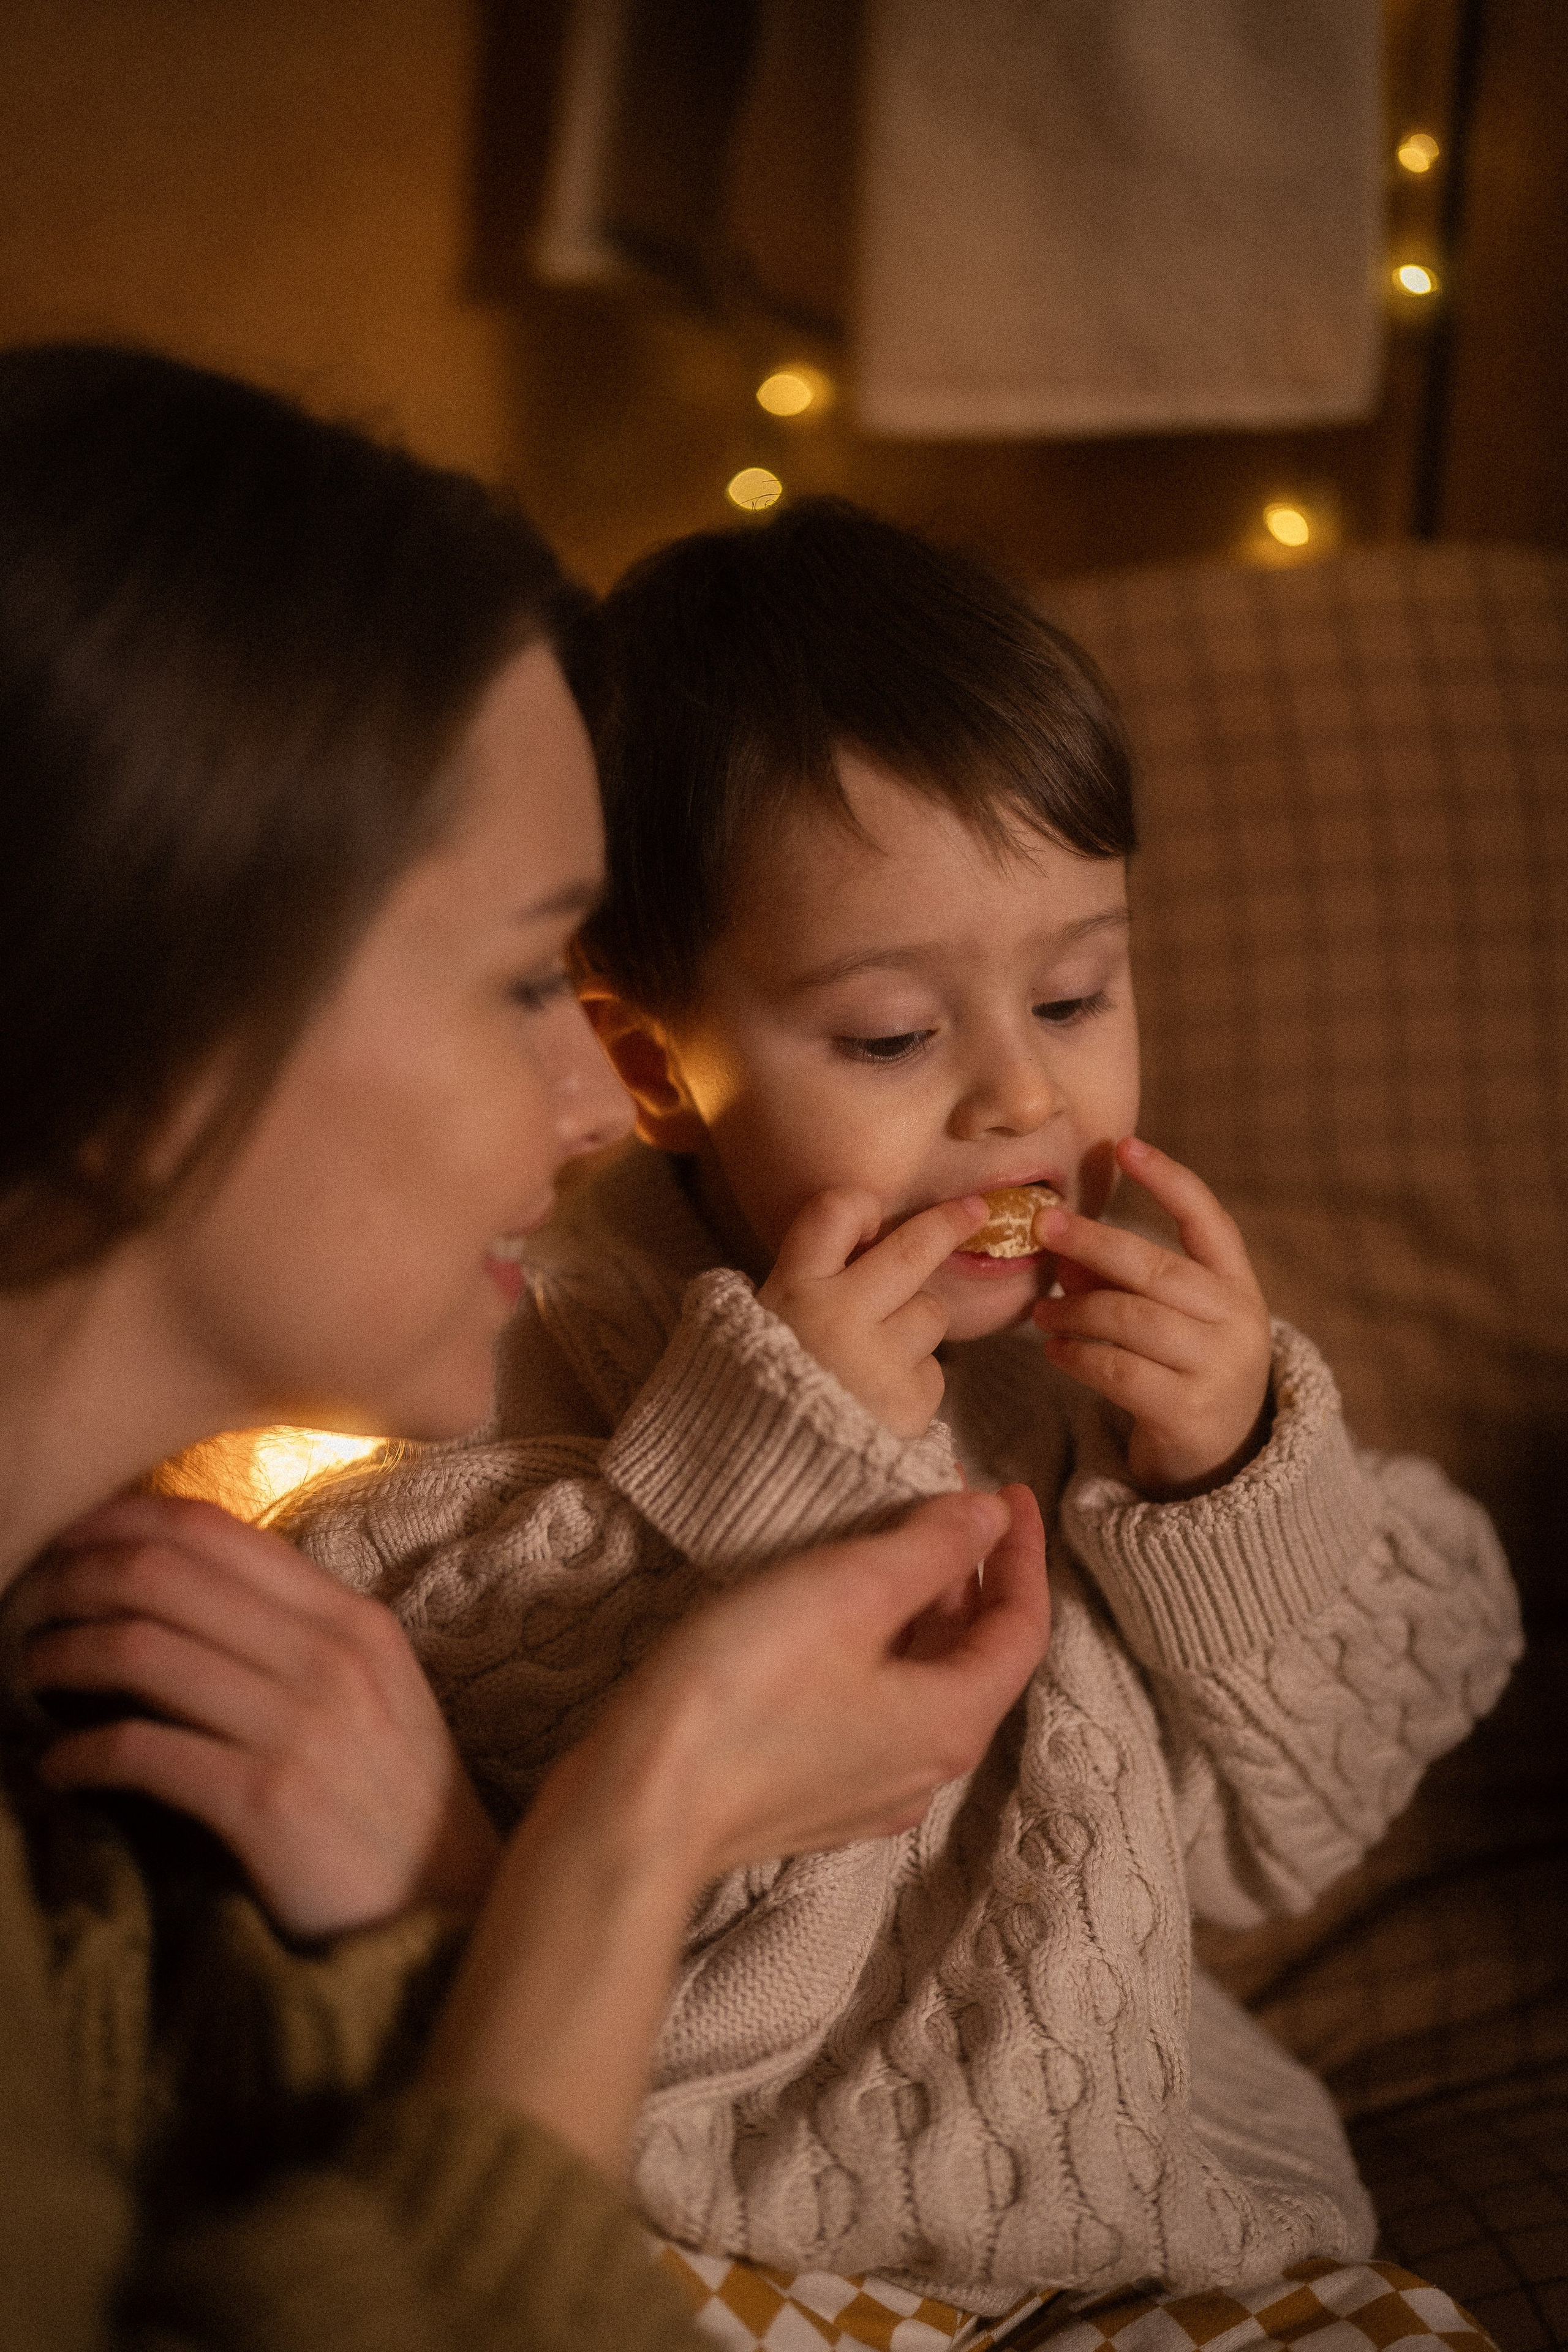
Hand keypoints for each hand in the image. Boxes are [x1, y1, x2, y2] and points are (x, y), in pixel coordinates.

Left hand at [8, 1492, 499, 1938]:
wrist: (448, 1906)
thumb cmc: (391, 1798)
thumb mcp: (370, 1690)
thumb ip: (294, 1633)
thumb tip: (182, 1592)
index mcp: (351, 1618)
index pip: (213, 1529)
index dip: (120, 1521)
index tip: (67, 1541)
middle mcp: (329, 1656)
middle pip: (164, 1576)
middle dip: (73, 1581)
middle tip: (28, 1606)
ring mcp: (301, 1726)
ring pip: (141, 1651)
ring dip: (62, 1657)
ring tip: (32, 1674)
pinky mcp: (267, 1802)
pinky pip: (142, 1753)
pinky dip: (80, 1754)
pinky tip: (57, 1767)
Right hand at [616, 1481, 1049, 1870]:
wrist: (636, 1811)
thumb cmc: (743, 1691)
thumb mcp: (847, 1591)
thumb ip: (929, 1549)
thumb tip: (991, 1518)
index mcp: (952, 1721)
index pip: (1022, 1627)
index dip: (1023, 1552)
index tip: (1010, 1488)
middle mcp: (927, 1768)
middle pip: (975, 1657)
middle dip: (968, 1573)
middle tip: (941, 1497)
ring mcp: (870, 1790)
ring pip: (923, 1682)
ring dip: (922, 1608)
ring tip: (892, 1540)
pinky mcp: (816, 1795)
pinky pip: (877, 1708)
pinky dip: (881, 1648)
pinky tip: (839, 1615)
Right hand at [758, 1189, 988, 1437]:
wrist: (762, 1483)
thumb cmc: (755, 1399)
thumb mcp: (753, 1330)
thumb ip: (802, 1285)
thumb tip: (860, 1244)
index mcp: (793, 1292)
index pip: (834, 1212)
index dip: (860, 1206)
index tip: (874, 1217)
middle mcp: (839, 1317)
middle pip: (911, 1250)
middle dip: (949, 1223)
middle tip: (975, 1210)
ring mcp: (880, 1360)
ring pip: (930, 1312)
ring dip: (914, 1325)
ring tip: (873, 1361)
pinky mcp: (910, 1402)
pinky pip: (932, 1372)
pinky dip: (913, 1381)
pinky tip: (879, 1402)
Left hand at [1031, 1136, 1271, 1498]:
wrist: (1222, 1458)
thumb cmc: (1184, 1368)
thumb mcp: (1167, 1318)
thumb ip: (1122, 1281)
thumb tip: (1064, 1247)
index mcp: (1238, 1284)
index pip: (1208, 1220)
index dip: (1168, 1179)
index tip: (1124, 1146)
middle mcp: (1237, 1320)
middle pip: (1155, 1268)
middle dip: (1093, 1242)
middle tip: (1045, 1226)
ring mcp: (1216, 1367)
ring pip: (1130, 1319)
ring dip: (1074, 1308)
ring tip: (1041, 1310)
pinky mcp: (1187, 1411)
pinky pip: (1118, 1369)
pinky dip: (1078, 1354)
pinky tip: (1056, 1349)